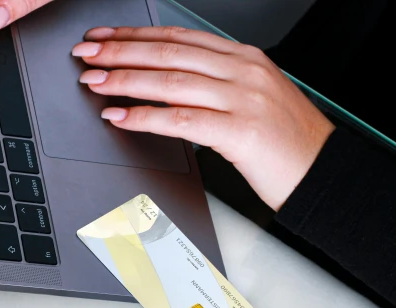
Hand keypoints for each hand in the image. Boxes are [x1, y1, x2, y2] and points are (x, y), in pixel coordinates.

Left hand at [72, 26, 335, 210]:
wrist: (322, 172)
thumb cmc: (284, 141)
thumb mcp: (250, 98)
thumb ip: (211, 86)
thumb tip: (161, 83)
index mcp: (243, 58)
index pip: (178, 37)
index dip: (135, 36)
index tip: (103, 37)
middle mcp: (243, 71)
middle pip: (169, 53)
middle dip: (120, 52)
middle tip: (85, 55)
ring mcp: (243, 99)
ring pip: (171, 81)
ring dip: (125, 80)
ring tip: (93, 81)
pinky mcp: (241, 132)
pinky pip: (182, 120)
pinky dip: (145, 117)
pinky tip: (119, 116)